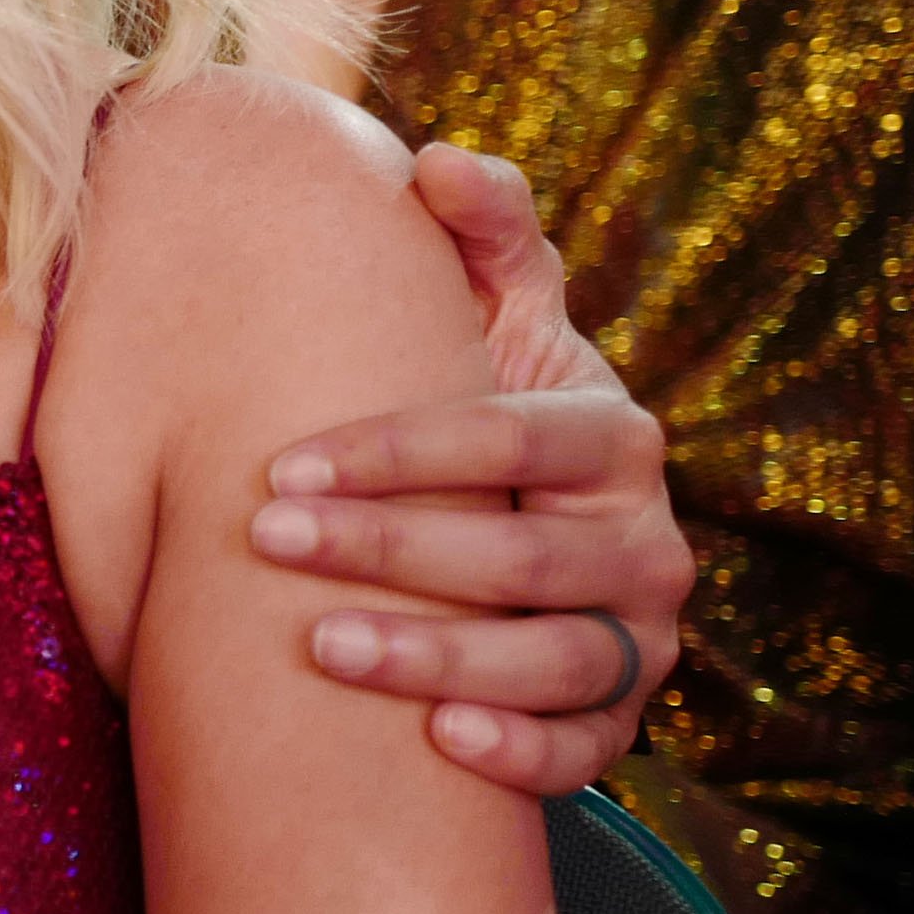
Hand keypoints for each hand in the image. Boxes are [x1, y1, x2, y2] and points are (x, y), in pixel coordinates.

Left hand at [251, 143, 687, 797]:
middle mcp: (646, 534)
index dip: (396, 451)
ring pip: (556, 656)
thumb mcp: (495, 315)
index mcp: (612, 431)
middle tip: (267, 545)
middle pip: (526, 550)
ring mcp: (641, 632)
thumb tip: (436, 161)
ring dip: (439, 655)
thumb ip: (481, 236)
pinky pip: (590, 749)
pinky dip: (524, 751)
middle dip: (391, 548)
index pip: (510, 435)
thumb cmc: (489, 409)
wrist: (530, 524)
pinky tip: (441, 739)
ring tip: (324, 648)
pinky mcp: (622, 717)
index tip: (280, 470)